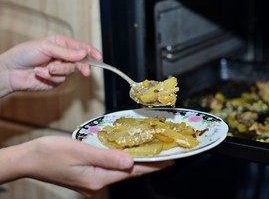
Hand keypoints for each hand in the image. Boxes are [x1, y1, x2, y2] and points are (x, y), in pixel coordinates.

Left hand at [0, 35, 101, 95]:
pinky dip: (51, 77)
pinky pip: (61, 80)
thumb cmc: (24, 54)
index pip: (81, 47)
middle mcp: (63, 57)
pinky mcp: (56, 81)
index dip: (92, 52)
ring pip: (70, 72)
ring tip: (46, 68)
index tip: (98, 57)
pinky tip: (40, 73)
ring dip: (58, 70)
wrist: (10, 72)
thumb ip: (66, 52)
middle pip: (81, 61)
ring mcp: (60, 69)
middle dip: (81, 66)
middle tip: (84, 71)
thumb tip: (83, 53)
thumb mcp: (46, 47)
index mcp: (62, 44)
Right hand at [1, 136, 173, 196]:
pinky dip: (123, 160)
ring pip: (122, 170)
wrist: (31, 159)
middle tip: (166, 154)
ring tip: (153, 152)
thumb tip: (132, 161)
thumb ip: (107, 157)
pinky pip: (112, 168)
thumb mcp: (80, 151)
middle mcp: (98, 183)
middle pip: (130, 172)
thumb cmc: (51, 154)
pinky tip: (129, 154)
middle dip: (149, 163)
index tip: (170, 160)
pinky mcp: (89, 176)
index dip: (154, 165)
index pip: (133, 171)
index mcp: (98, 179)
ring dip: (138, 161)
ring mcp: (93, 181)